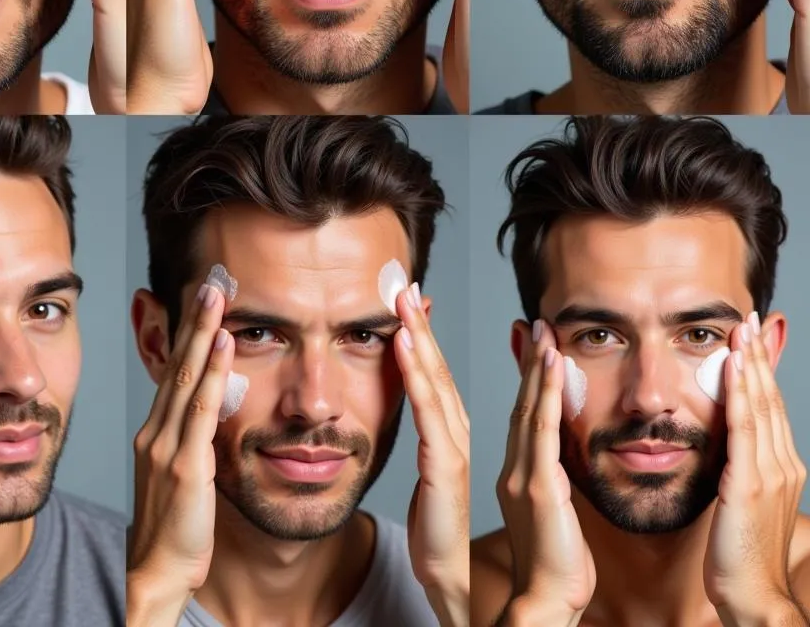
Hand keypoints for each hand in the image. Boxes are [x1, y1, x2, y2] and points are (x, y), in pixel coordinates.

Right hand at [128, 281, 234, 625]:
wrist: (155, 573)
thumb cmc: (174, 528)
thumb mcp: (182, 473)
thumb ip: (193, 438)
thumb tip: (216, 406)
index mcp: (155, 431)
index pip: (173, 371)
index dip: (187, 334)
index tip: (201, 302)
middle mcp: (156, 430)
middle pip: (176, 364)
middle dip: (193, 320)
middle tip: (209, 281)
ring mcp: (167, 445)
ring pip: (186, 376)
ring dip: (203, 332)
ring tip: (216, 295)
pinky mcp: (184, 464)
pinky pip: (200, 409)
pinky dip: (213, 372)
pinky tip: (224, 344)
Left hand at [393, 284, 469, 625]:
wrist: (451, 577)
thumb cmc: (437, 527)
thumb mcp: (428, 470)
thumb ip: (426, 435)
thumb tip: (412, 406)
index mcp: (450, 429)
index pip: (435, 371)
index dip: (422, 332)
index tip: (410, 296)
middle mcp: (456, 429)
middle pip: (437, 365)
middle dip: (420, 321)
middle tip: (406, 280)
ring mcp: (452, 445)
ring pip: (434, 378)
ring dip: (418, 334)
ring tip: (405, 297)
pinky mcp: (443, 464)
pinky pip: (426, 410)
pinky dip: (414, 373)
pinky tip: (402, 345)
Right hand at [496, 321, 594, 625]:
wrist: (546, 605)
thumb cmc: (558, 569)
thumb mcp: (555, 516)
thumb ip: (555, 482)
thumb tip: (564, 464)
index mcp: (520, 472)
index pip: (523, 412)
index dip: (527, 374)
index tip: (533, 340)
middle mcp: (516, 466)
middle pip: (520, 401)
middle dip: (524, 359)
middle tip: (531, 319)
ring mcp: (524, 474)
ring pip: (529, 408)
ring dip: (535, 364)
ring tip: (541, 328)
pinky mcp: (539, 486)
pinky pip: (544, 430)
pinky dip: (547, 393)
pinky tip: (553, 365)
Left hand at [705, 311, 806, 626]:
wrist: (753, 596)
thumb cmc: (740, 554)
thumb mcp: (741, 500)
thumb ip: (737, 468)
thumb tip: (724, 447)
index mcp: (779, 467)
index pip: (769, 408)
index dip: (760, 372)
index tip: (749, 338)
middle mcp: (781, 464)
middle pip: (769, 399)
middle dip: (759, 357)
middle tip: (749, 319)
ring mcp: (768, 472)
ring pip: (760, 406)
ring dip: (750, 365)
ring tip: (742, 330)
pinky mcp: (749, 483)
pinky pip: (744, 429)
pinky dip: (739, 394)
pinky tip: (732, 369)